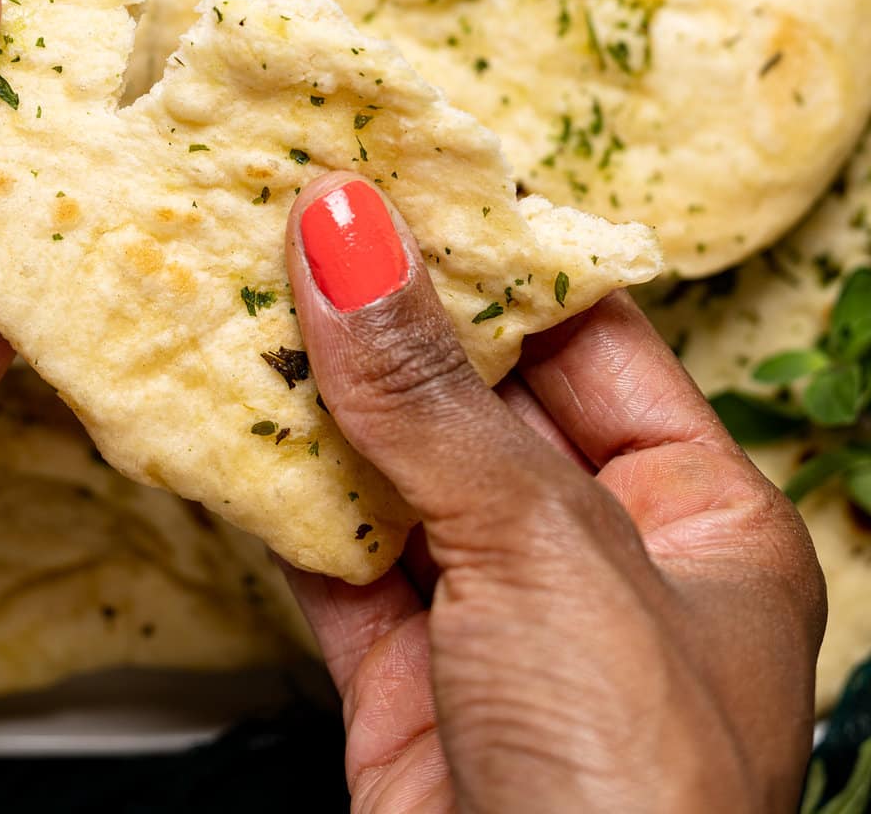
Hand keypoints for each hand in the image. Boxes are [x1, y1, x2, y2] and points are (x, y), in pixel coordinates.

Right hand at [285, 173, 825, 813]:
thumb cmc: (635, 801)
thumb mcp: (545, 551)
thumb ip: (430, 393)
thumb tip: (352, 231)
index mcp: (702, 520)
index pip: (590, 339)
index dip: (491, 256)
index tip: (396, 176)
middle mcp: (604, 566)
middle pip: (480, 401)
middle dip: (386, 318)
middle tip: (291, 213)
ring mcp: (499, 628)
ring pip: (396, 475)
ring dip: (318, 396)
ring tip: (237, 285)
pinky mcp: (404, 689)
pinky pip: (335, 560)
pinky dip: (278, 493)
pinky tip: (227, 417)